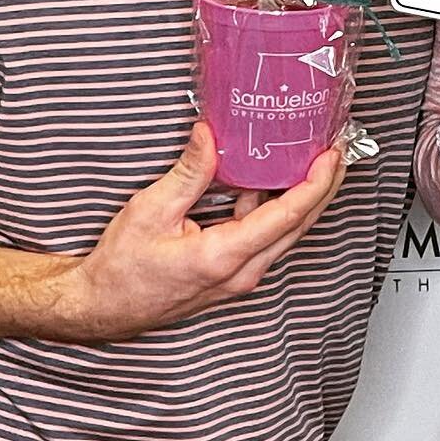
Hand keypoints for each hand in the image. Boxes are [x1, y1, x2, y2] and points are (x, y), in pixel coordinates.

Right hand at [63, 122, 345, 340]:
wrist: (102, 306)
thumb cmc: (121, 267)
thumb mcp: (151, 210)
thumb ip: (189, 172)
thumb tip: (210, 134)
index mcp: (224, 257)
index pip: (287, 217)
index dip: (315, 184)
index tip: (331, 156)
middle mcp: (241, 273)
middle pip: (298, 226)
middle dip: (323, 188)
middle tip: (337, 151)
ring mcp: (239, 277)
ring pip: (285, 234)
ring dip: (303, 199)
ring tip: (314, 161)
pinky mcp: (232, 275)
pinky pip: (266, 239)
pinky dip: (277, 210)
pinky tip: (273, 182)